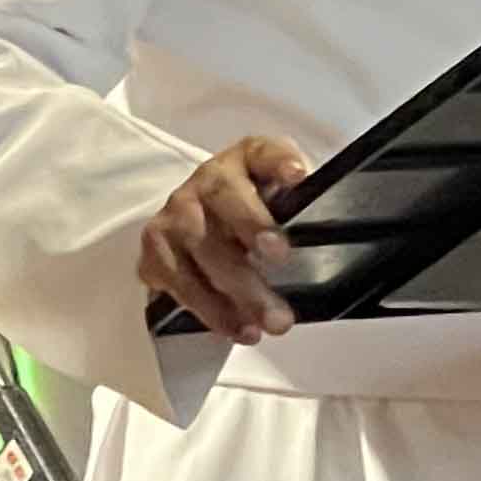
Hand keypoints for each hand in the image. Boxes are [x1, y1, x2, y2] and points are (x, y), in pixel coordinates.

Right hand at [140, 136, 308, 340]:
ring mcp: (174, 215)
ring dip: (237, 290)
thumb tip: (326, 226)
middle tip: (282, 257)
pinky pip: (178, 281)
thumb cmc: (251, 219)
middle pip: (226, 199)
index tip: (298, 177)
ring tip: (270, 322)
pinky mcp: (154, 250)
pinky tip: (237, 328)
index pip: (263, 151)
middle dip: (253, 229)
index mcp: (243, 161)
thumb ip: (300, 207)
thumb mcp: (279, 205)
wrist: (199, 232)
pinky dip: (210, 310)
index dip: (280, 161)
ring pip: (200, 246)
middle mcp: (204, 181)